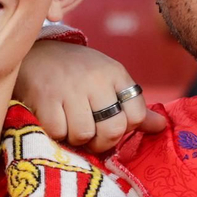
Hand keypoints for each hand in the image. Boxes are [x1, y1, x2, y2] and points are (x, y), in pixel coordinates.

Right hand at [14, 39, 166, 151]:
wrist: (34, 53)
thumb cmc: (77, 73)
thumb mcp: (108, 83)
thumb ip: (133, 107)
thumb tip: (162, 127)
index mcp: (115, 73)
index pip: (137, 114)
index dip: (125, 129)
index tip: (111, 126)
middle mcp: (95, 78)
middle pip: (113, 129)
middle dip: (103, 142)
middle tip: (92, 138)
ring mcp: (69, 88)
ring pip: (84, 134)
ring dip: (77, 139)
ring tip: (71, 127)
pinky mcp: (44, 98)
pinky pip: (58, 132)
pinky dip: (56, 134)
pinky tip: (54, 122)